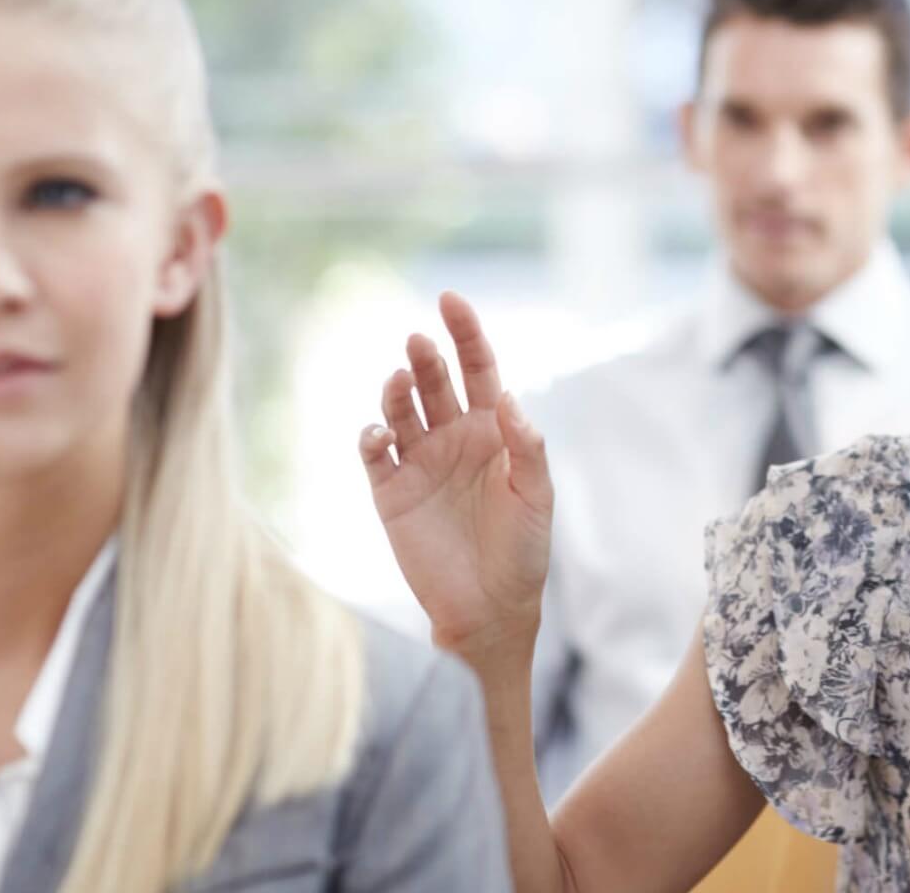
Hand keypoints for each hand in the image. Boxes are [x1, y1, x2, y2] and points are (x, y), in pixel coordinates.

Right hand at [358, 292, 552, 657]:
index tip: (450, 299)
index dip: (465, 333)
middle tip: (419, 344)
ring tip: (401, 382)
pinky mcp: (391, 494)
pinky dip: (372, 437)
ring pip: (401, 410)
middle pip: (436, 382)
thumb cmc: (523, 552)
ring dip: (398, 392)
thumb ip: (525, 447)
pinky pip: (375, 455)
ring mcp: (420, 463)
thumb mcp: (536, 497)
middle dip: (427, 358)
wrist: (492, 609)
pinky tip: (380, 434)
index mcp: (493, 432)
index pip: (478, 369)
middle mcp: (453, 438)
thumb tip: (506, 396)